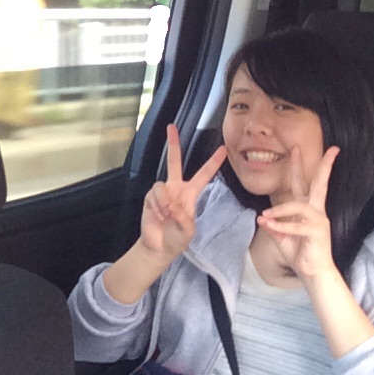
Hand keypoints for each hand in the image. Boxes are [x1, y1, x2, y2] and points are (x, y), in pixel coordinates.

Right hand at [139, 124, 227, 262]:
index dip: (213, 162)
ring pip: (162, 185)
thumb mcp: (188, 231)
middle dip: (172, 143)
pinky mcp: (150, 197)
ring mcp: (163, 192)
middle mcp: (176, 188)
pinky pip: (154, 195)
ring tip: (165, 216)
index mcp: (190, 193)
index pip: (204, 174)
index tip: (223, 149)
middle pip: (174, 160)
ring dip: (164, 203)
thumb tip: (172, 205)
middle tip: (171, 127)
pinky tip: (158, 215)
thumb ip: (183, 217)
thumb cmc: (176, 239)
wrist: (159, 247)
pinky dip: (156, 207)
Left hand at [256, 145, 339, 281]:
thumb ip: (273, 226)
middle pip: (317, 183)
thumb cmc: (299, 253)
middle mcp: (315, 210)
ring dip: (280, 210)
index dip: (298, 165)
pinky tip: (269, 226)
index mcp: (307, 208)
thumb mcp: (281, 237)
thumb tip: (261, 218)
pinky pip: (297, 225)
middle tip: (304, 148)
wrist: (313, 273)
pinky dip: (281, 226)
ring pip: (299, 205)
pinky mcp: (318, 232)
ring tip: (265, 217)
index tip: (296, 148)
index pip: (303, 183)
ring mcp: (319, 220)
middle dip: (318, 165)